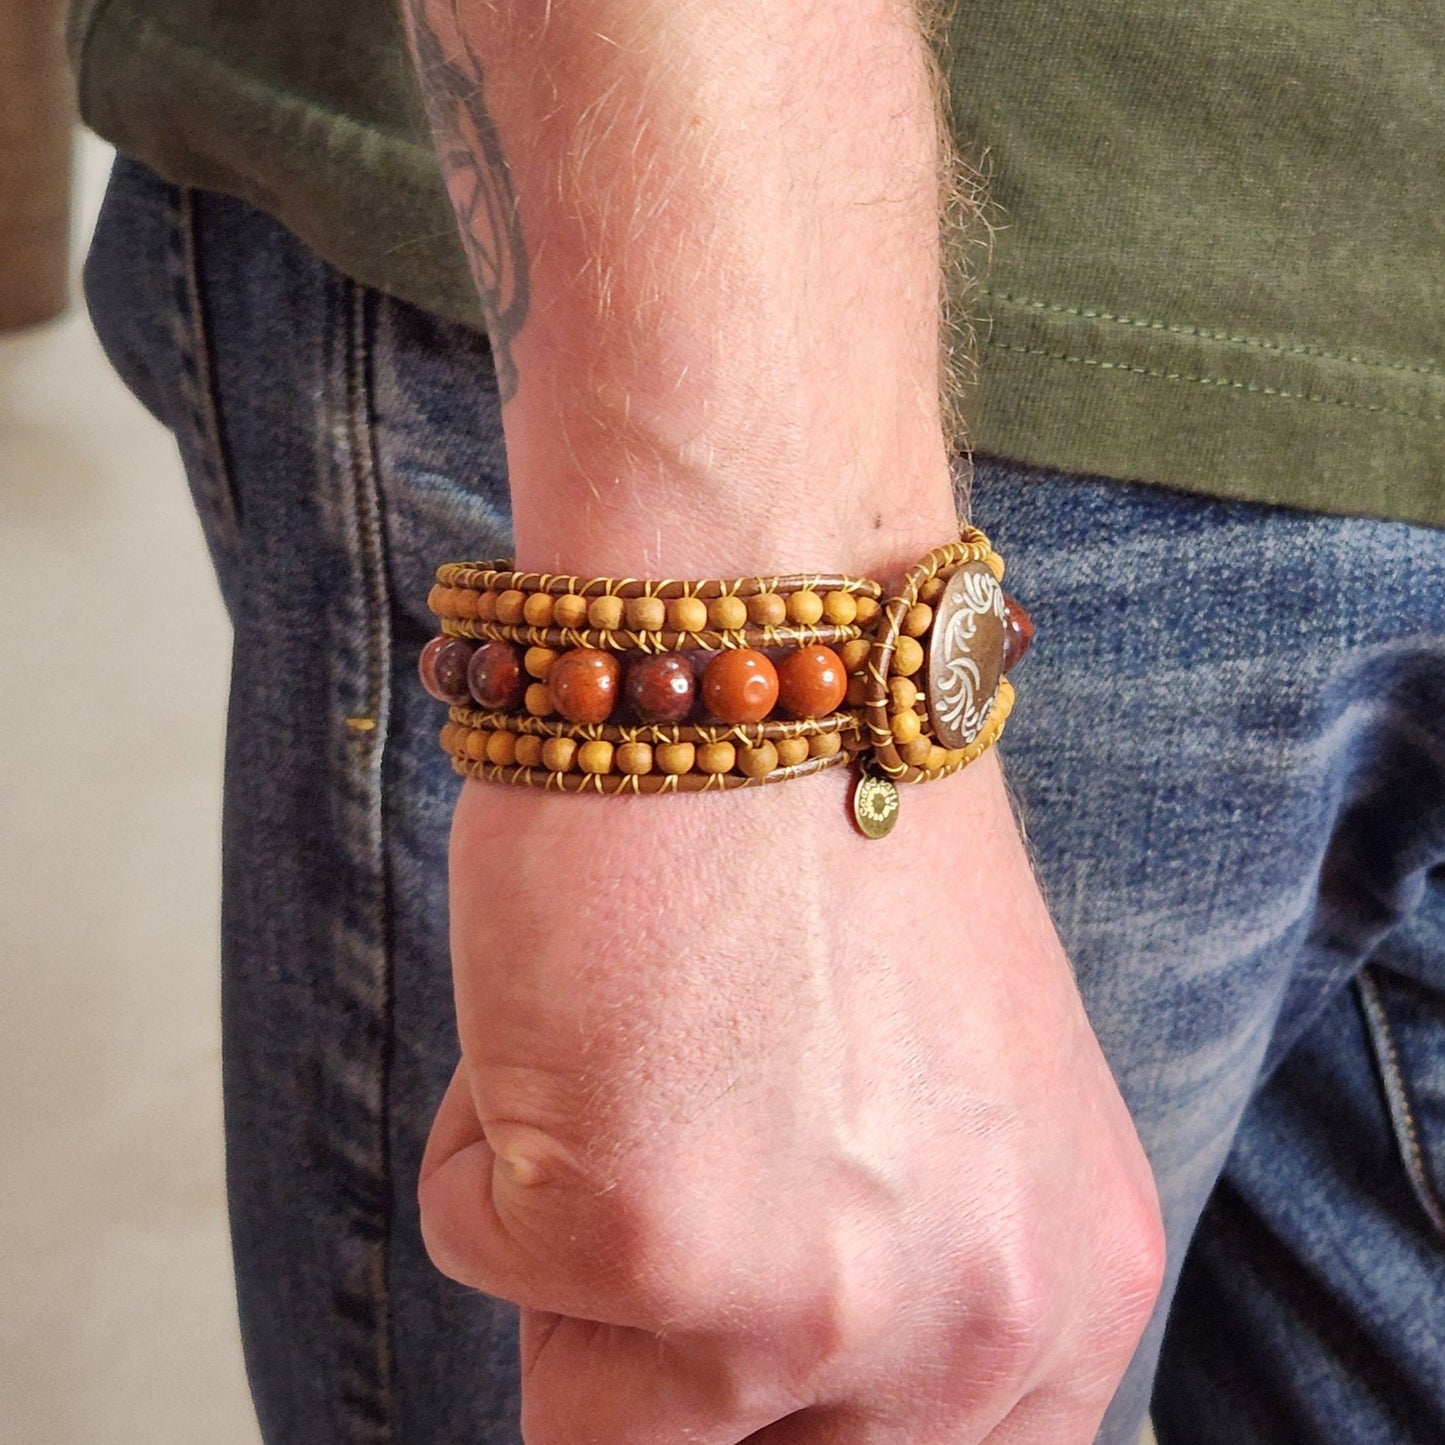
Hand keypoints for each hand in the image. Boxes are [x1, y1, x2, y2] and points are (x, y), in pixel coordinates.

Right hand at [419, 752, 1164, 1443]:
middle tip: (650, 1184)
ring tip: (629, 1059)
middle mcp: (974, 1322)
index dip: (785, 1438)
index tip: (708, 1391)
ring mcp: (811, 1298)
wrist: (765, 648)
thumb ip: (892, 1277)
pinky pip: (482, 1248)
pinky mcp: (641, 1232)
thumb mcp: (940, 1110)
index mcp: (1068, 1289)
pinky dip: (489, 1128)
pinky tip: (579, 991)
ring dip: (568, 1241)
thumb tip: (752, 1395)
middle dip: (654, 1356)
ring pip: (591, 1405)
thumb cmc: (836, 840)